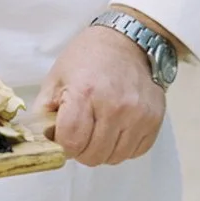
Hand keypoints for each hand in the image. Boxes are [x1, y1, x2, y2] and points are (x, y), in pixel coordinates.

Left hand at [33, 24, 165, 166]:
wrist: (128, 42)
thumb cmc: (87, 57)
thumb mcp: (56, 77)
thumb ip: (45, 111)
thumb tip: (46, 141)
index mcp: (85, 93)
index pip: (71, 142)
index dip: (63, 145)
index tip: (63, 136)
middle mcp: (114, 107)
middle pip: (93, 155)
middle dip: (81, 150)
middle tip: (80, 133)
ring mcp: (138, 115)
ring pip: (115, 158)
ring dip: (103, 150)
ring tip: (99, 129)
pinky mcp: (154, 120)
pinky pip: (135, 152)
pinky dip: (123, 147)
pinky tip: (117, 128)